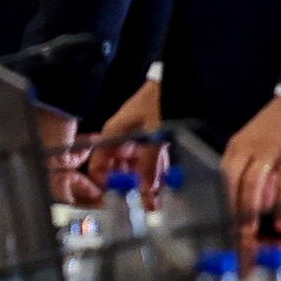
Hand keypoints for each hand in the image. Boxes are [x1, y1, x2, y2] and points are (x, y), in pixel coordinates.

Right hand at [87, 81, 162, 198]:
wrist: (181, 79)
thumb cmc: (161, 99)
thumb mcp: (155, 134)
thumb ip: (150, 163)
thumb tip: (146, 187)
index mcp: (115, 131)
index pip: (98, 159)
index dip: (102, 179)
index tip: (110, 196)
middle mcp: (124, 134)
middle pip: (119, 164)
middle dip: (128, 184)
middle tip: (138, 202)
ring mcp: (140, 134)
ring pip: (137, 162)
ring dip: (144, 180)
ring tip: (154, 198)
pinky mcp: (155, 133)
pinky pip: (151, 157)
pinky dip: (156, 169)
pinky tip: (163, 181)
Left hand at [221, 95, 280, 232]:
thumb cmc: (277, 129)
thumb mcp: (260, 149)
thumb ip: (259, 176)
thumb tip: (261, 206)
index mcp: (237, 147)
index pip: (223, 176)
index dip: (222, 199)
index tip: (222, 221)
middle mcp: (249, 148)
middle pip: (233, 180)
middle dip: (232, 208)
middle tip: (233, 231)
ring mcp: (270, 151)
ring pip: (254, 183)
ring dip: (250, 209)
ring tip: (249, 230)